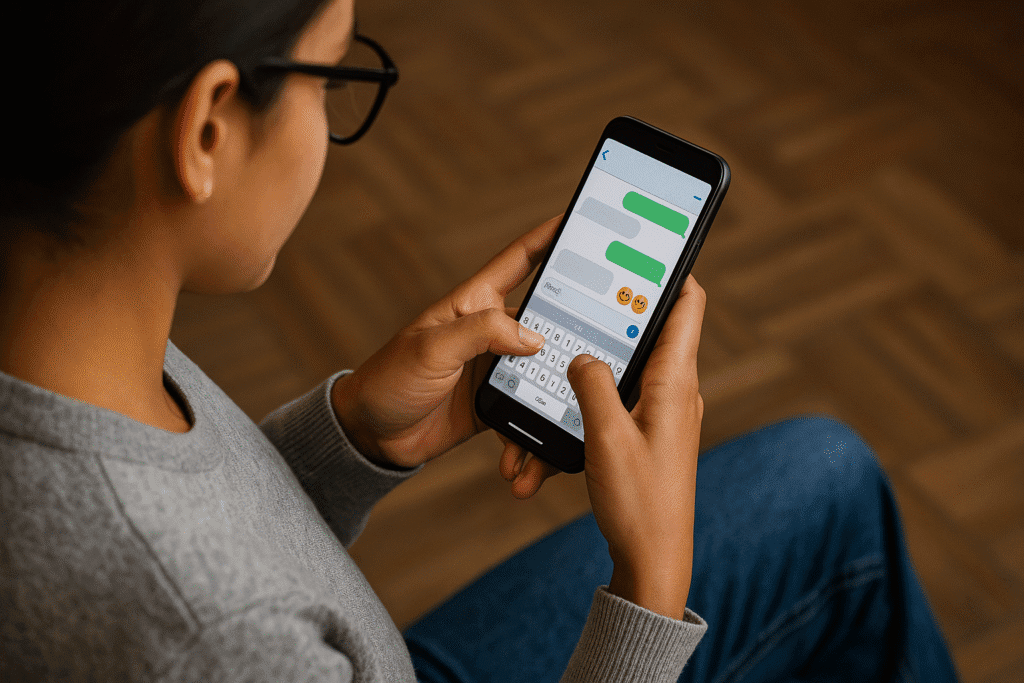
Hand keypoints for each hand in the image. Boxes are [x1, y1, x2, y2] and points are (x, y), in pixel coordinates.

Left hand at [331, 216, 566, 470]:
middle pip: (546, 320)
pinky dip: (529, 437)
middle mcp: (490, 331)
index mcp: (474, 304)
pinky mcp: (496, 403)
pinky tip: (523, 460)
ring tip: (567, 418)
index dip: (549, 236)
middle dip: (576, 330)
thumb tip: (533, 336)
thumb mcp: (431, 349)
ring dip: (555, 397)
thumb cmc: (389, 380)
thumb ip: (480, 333)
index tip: (580, 218)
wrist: (371, 436)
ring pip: (543, 373)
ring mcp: (495, 368)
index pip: (519, 260)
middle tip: (610, 340)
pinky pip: (528, 413)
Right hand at [566, 275, 705, 618]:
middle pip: (655, 328)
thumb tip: (581, 355)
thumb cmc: (639, 501)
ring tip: (573, 336)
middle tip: (590, 283)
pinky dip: (601, 386)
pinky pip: (625, 394)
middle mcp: (677, 391)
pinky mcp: (650, 432)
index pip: (687, 304)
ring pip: (635, 363)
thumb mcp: (605, 437)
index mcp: (675, 382)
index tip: (649, 244)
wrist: (653, 557)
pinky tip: (573, 392)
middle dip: (623, 307)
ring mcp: (665, 412)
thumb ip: (592, 385)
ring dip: (606, 351)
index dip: (672, 269)